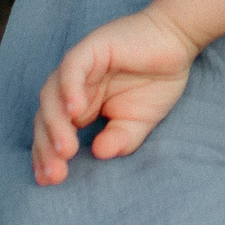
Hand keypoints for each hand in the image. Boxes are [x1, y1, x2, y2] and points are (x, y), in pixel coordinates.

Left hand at [30, 10, 201, 185]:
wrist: (178, 42)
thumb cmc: (157, 79)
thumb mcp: (140, 122)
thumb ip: (120, 139)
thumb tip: (100, 154)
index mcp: (79, 105)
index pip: (52, 133)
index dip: (47, 157)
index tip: (50, 181)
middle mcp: (71, 88)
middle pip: (45, 119)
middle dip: (47, 148)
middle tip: (56, 174)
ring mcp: (77, 68)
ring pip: (52, 97)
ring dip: (56, 125)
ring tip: (66, 150)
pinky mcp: (89, 49)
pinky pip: (71, 70)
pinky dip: (69, 89)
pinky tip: (76, 111)